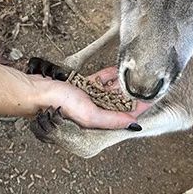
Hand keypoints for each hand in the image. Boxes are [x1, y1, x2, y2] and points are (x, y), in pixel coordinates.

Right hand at [30, 69, 148, 129]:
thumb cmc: (59, 104)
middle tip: (149, 85)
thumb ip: (112, 120)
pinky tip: (118, 70)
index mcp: (98, 120)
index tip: (154, 99)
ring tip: (137, 76)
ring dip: (123, 84)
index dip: (139, 107)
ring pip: (111, 90)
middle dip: (134, 95)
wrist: (39, 90)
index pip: (125, 114)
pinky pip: (99, 79)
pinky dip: (109, 75)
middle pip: (120, 102)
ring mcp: (88, 97)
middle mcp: (95, 109)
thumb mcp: (91, 115)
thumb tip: (134, 123)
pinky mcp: (81, 85)